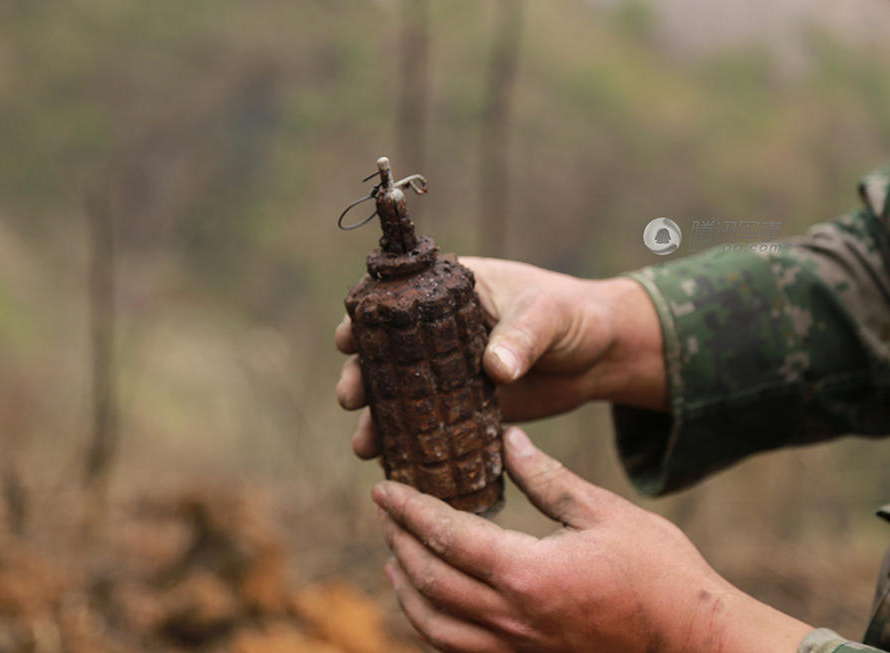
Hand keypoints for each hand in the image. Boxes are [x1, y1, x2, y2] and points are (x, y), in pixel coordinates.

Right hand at [335, 257, 666, 458]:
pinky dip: (409, 443)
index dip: (364, 319)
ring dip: (377, 418)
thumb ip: (520, 337)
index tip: (346, 339)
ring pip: (399, 395)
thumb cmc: (573, 317)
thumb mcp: (548, 316)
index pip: (396, 302)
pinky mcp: (462, 408)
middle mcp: (438, 333)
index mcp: (450, 293)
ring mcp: (447, 373)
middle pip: (385, 353)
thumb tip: (494, 369)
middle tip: (351, 396)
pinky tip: (394, 464)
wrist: (601, 355)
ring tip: (364, 444)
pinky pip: (428, 426)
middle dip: (361, 375)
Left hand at [373, 427, 812, 652]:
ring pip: (436, 626)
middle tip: (387, 513)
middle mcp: (513, 619)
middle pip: (429, 581)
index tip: (384, 488)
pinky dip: (433, 627)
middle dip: (399, 542)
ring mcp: (518, 650)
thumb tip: (507, 440)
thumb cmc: (663, 577)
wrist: (698, 645)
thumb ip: (548, 480)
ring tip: (395, 559)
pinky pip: (460, 652)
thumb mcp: (607, 514)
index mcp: (527, 574)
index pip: (446, 536)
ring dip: (407, 589)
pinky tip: (432, 608)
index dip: (409, 510)